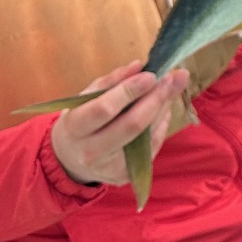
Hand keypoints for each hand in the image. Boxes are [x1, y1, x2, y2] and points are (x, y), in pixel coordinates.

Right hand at [49, 61, 189, 186]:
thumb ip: (112, 80)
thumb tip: (139, 66)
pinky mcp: (125, 176)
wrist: (69, 159)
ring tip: (171, 88)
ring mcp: (109, 168)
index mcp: (75, 128)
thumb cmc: (80, 120)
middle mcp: (91, 152)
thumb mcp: (86, 97)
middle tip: (172, 78)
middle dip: (155, 99)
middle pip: (131, 125)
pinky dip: (161, 124)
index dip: (130, 91)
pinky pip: (151, 146)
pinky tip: (163, 109)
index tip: (151, 75)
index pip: (105, 109)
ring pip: (147, 137)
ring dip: (163, 109)